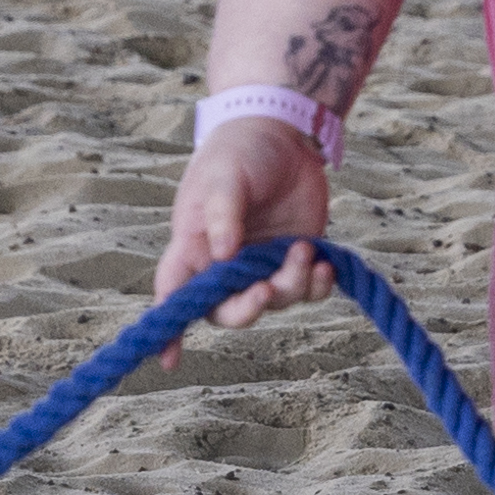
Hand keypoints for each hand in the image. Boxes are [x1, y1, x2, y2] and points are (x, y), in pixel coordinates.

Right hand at [154, 117, 335, 352]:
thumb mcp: (225, 177)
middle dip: (247, 309)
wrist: (283, 134)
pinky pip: (306, 290)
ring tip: (304, 250)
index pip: (174, 292)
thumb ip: (222, 214)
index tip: (169, 360)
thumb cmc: (239, 153)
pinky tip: (325, 262)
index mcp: (194, 246)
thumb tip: (225, 255)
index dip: (169, 327)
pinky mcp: (295, 258)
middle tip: (264, 290)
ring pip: (274, 301)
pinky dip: (317, 284)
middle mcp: (225, 265)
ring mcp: (262, 264)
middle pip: (227, 310)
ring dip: (290, 285)